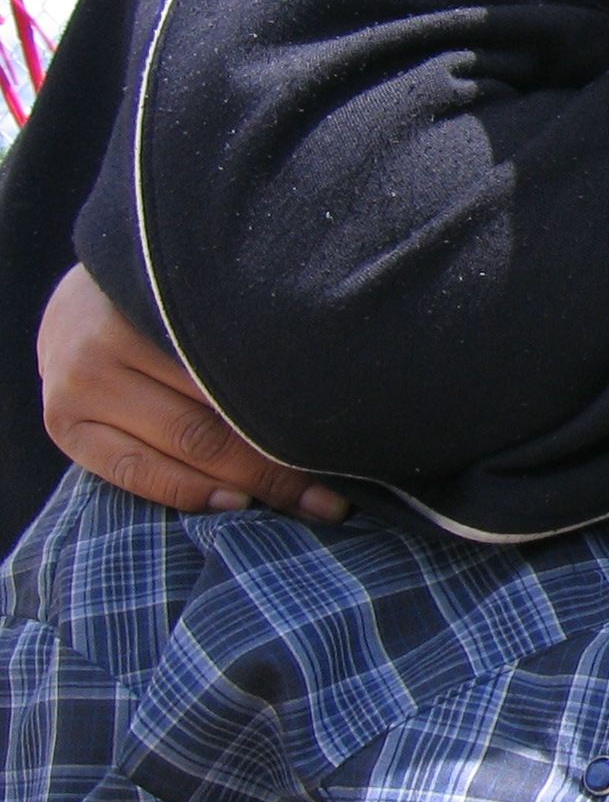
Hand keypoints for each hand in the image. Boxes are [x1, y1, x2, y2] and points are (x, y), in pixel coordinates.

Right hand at [37, 265, 346, 520]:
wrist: (83, 300)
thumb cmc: (170, 299)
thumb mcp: (203, 295)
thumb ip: (249, 328)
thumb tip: (340, 385)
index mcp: (153, 295)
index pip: (238, 363)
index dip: (296, 406)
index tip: (352, 439)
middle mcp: (108, 339)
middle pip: (214, 412)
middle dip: (282, 460)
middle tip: (336, 496)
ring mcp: (76, 384)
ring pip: (183, 446)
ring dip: (250, 481)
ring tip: (305, 505)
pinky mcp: (63, 424)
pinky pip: (132, 472)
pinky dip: (189, 491)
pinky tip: (235, 503)